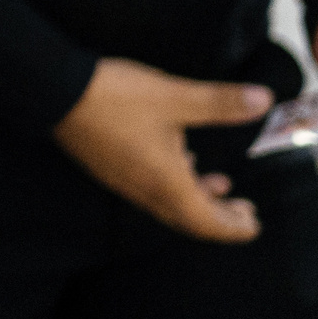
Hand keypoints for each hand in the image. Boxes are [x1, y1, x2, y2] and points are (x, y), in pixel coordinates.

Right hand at [54, 57, 273, 241]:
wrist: (54, 91)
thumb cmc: (115, 98)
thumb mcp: (174, 97)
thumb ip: (220, 102)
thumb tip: (263, 101)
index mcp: (165, 182)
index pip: (207, 223)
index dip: (234, 227)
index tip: (253, 223)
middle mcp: (144, 189)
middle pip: (188, 220)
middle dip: (219, 218)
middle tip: (243, 210)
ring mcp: (122, 180)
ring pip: (168, 204)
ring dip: (197, 200)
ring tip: (217, 183)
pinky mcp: (108, 167)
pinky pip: (148, 189)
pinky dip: (173, 185)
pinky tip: (176, 157)